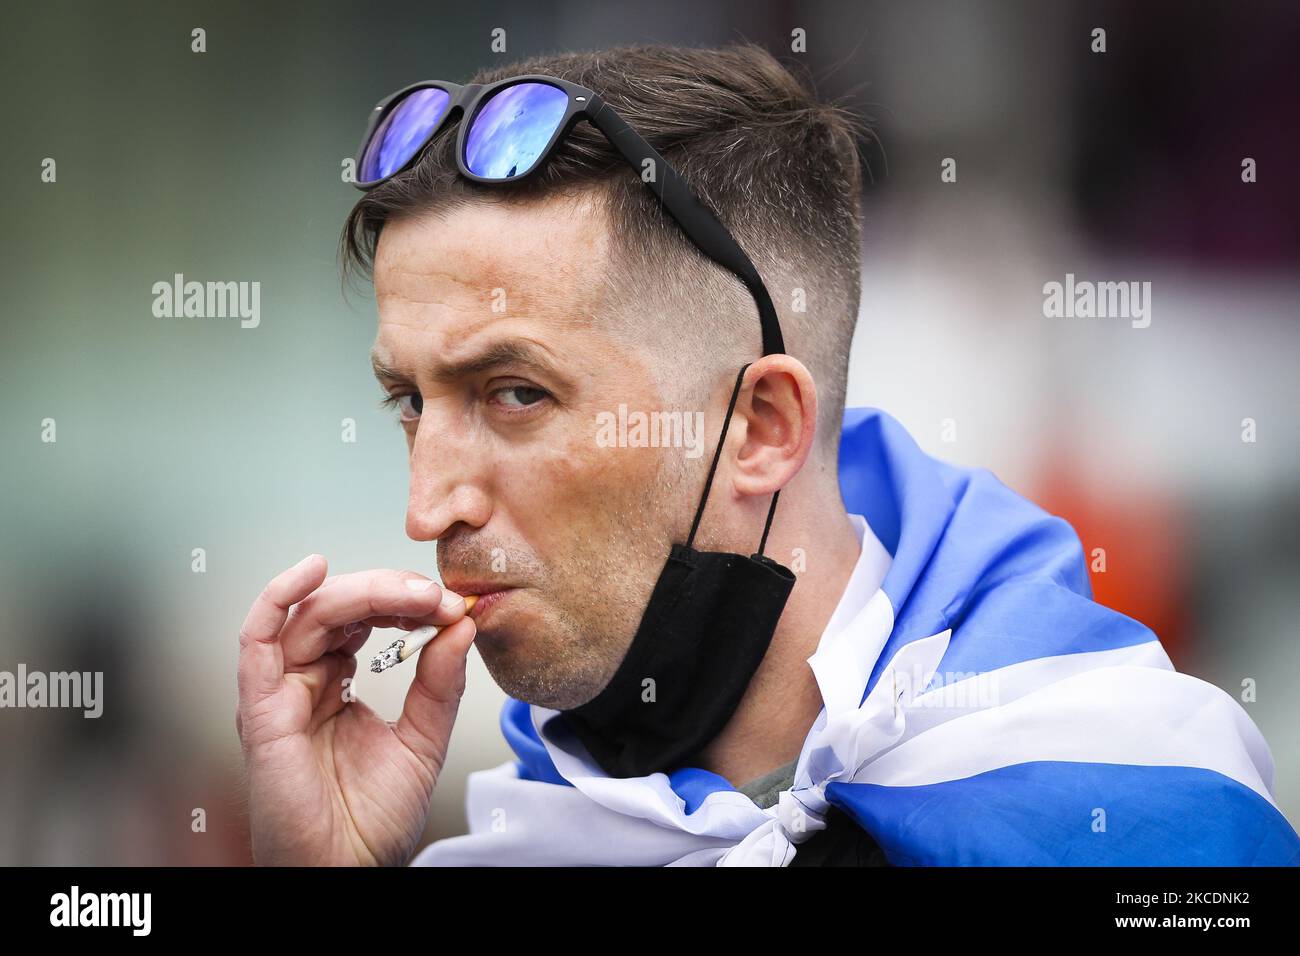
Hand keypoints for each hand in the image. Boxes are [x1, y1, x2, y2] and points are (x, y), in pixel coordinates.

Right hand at [236, 555, 475, 865]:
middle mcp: (303, 684)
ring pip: (308, 615)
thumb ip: (439, 684)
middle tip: (436, 597)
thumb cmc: (374, 821)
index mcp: (337, 687)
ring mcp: (280, 695)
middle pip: (337, 608)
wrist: (349, 873)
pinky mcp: (261, 712)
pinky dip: (277, 599)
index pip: (364, 620)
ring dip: (362, 592)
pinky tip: (312, 572)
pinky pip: (256, 642)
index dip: (405, 602)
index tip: (451, 604)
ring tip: (410, 594)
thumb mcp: (423, 740)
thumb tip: (460, 625)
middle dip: (390, 592)